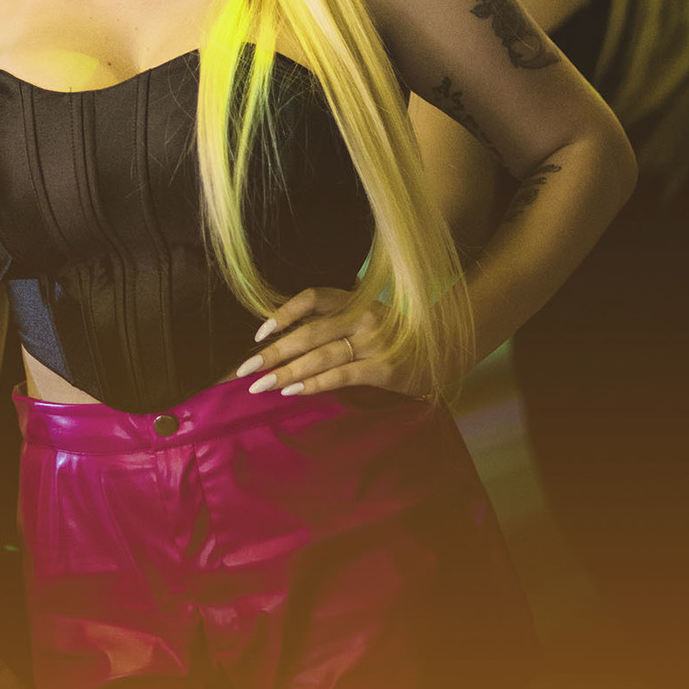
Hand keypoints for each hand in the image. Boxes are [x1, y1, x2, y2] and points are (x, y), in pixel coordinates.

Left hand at [235, 286, 430, 398]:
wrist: (442, 350)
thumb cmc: (394, 335)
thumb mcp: (365, 318)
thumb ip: (332, 322)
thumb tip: (284, 338)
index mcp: (354, 299)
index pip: (312, 297)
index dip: (284, 313)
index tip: (259, 333)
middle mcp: (362, 316)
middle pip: (309, 332)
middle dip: (273, 352)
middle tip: (247, 369)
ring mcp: (373, 342)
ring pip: (320, 356)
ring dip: (286, 372)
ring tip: (261, 385)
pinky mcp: (382, 369)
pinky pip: (341, 376)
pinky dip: (314, 384)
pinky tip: (292, 392)